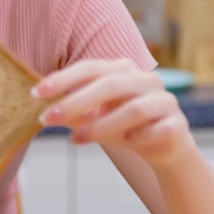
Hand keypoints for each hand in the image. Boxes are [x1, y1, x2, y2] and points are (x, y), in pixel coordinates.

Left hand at [32, 59, 192, 164]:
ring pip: (133, 109)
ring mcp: (165, 100)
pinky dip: (139, 136)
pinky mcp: (177, 124)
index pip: (91, 67)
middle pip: (110, 84)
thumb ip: (73, 113)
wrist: (165, 145)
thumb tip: (43, 113)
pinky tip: (126, 143)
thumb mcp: (94, 118)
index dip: (64, 78)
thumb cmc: (124, 126)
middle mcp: (146, 80)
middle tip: (48, 117)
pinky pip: (158, 129)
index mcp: (124, 70)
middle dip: (76, 101)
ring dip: (102, 125)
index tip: (37, 92)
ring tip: (77, 138)